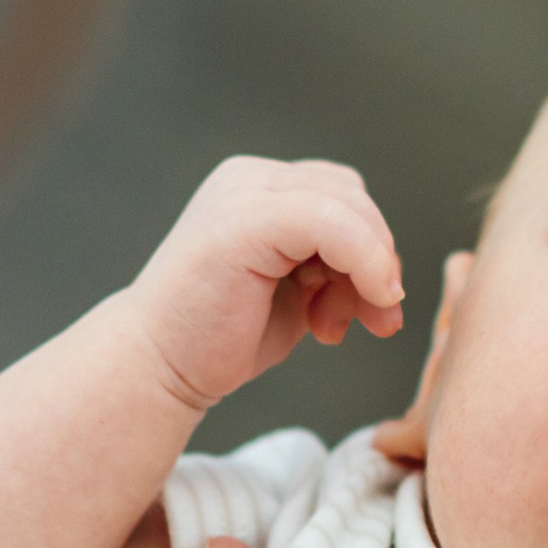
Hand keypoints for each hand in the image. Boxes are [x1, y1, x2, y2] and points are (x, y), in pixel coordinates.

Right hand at [124, 156, 404, 419]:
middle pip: (354, 198)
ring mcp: (244, 193)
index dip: (373, 250)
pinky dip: (361, 265)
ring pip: (350, 208)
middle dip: (377, 261)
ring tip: (333, 326)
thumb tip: (391, 272)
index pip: (345, 196)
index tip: (369, 310)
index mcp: (258, 187)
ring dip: (367, 272)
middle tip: (371, 321)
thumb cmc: (218, 337)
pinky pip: (331, 224)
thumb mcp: (293, 291)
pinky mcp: (244, 221)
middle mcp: (250, 178)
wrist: (155, 369)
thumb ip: (335, 265)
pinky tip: (340, 318)